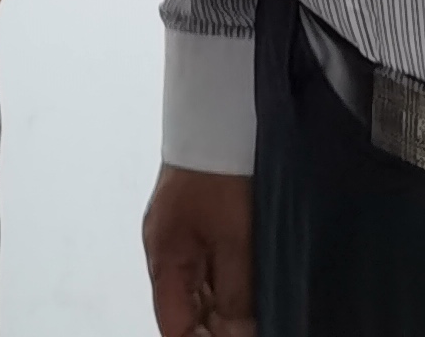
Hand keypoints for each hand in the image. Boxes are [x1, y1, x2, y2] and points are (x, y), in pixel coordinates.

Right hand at [141, 163, 254, 336]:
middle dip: (215, 328)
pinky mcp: (197, 218)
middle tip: (253, 328)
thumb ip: (236, 293)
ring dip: (224, 308)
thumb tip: (237, 333)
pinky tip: (253, 289)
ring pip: (200, 289)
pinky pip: (208, 266)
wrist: (222, 109)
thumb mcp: (236, 237)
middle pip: (186, 309)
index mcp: (165, 256)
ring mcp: (180, 232)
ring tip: (259, 316)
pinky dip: (227, 283)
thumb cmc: (222, 164)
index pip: (174, 326)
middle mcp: (166, 248)